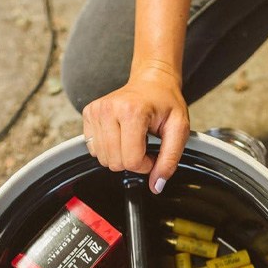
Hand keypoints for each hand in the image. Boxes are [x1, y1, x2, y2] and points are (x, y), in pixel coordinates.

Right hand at [82, 65, 189, 193]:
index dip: (146, 165)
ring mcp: (96, 111)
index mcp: (132, 111)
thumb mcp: (179, 130)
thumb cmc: (165, 103)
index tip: (153, 153)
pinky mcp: (88, 114)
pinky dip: (108, 149)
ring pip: (103, 159)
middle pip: (115, 162)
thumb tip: (156, 186)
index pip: (132, 160)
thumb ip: (170, 160)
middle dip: (133, 161)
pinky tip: (120, 135)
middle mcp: (109, 109)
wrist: (152, 82)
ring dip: (120, 155)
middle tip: (144, 145)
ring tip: (133, 139)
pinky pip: (93, 149)